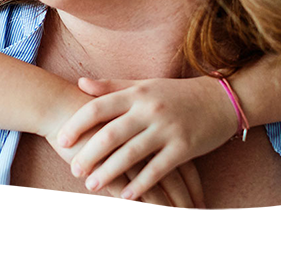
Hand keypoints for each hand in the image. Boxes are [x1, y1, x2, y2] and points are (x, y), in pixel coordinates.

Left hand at [58, 75, 237, 200]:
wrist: (219, 99)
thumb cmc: (174, 93)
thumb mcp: (143, 84)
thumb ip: (111, 86)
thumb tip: (80, 83)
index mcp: (137, 92)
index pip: (99, 107)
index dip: (78, 124)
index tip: (62, 141)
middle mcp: (149, 109)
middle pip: (112, 133)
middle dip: (89, 154)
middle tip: (73, 170)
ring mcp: (167, 128)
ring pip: (132, 153)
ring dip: (110, 172)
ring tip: (91, 185)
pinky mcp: (184, 147)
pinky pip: (158, 169)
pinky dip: (142, 184)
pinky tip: (127, 196)